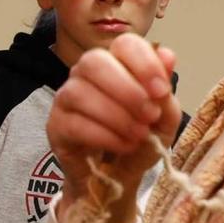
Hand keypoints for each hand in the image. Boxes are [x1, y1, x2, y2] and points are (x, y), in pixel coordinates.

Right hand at [44, 33, 180, 222]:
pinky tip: (123, 145)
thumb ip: (166, 93)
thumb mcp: (164, 121)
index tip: (162, 91)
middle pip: (94, 61)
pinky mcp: (55, 126)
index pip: (124, 44)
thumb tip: (167, 57)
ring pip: (80, 92)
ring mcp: (67, 98)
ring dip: (116, 116)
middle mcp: (87, 74)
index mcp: (117, 64)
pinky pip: (74, 123)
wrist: (117, 178)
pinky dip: (104, 135)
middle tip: (149, 115)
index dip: (145, 63)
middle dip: (127, 89)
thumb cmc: (139, 141)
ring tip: (139, 135)